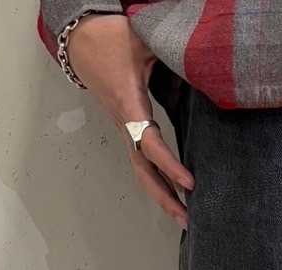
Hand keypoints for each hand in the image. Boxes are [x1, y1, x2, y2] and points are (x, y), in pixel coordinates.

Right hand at [65, 14, 193, 228]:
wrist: (80, 36)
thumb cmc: (109, 37)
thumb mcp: (142, 39)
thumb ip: (171, 51)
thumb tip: (200, 58)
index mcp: (128, 105)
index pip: (150, 144)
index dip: (170, 165)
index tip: (190, 183)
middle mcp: (124, 123)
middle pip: (143, 171)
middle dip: (166, 198)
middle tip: (189, 220)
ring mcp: (123, 129)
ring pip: (141, 171)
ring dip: (162, 196)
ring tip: (184, 217)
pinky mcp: (126, 128)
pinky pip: (142, 162)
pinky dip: (157, 181)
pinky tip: (174, 193)